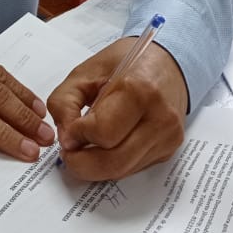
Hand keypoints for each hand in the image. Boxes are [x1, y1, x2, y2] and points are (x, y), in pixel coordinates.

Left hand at [47, 37, 188, 180]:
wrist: (166, 63)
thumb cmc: (127, 62)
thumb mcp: (86, 71)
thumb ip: (65, 102)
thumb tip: (66, 138)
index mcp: (140, 90)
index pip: (103, 132)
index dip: (79, 135)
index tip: (70, 128)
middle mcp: (160, 117)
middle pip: (114, 161)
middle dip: (82, 162)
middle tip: (69, 150)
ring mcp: (167, 138)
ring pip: (122, 171)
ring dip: (95, 166)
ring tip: (84, 147)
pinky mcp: (168, 151)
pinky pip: (132, 169)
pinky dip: (112, 163)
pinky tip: (106, 146)